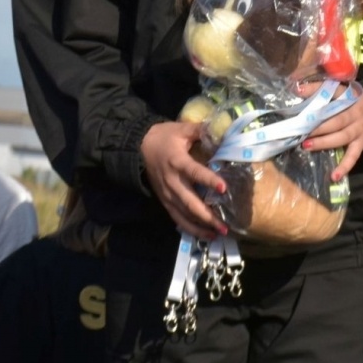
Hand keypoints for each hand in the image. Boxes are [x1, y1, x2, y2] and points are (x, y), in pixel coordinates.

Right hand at [140, 121, 226, 239]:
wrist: (138, 147)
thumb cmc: (164, 137)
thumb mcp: (182, 129)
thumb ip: (202, 130)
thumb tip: (224, 128)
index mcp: (177, 162)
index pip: (195, 172)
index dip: (209, 180)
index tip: (224, 188)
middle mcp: (172, 181)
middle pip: (190, 202)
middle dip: (207, 215)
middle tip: (224, 225)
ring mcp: (167, 194)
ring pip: (183, 215)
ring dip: (200, 226)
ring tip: (217, 234)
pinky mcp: (164, 200)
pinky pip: (176, 217)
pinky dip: (189, 227)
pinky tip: (204, 235)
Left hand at [302, 85, 362, 179]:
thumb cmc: (351, 100)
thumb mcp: (341, 90)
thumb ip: (321, 89)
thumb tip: (296, 88)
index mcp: (350, 97)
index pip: (333, 93)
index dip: (316, 92)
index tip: (298, 92)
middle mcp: (356, 113)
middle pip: (337, 120)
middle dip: (318, 126)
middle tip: (301, 131)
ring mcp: (360, 129)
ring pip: (342, 137)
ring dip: (324, 143)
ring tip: (307, 146)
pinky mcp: (362, 143)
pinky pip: (353, 156)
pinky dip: (344, 166)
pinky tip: (334, 176)